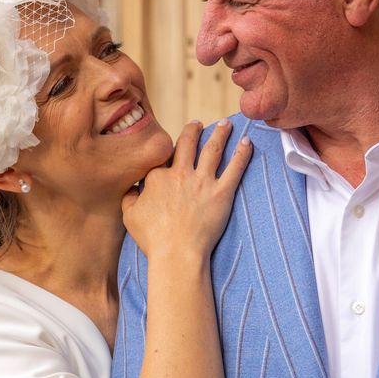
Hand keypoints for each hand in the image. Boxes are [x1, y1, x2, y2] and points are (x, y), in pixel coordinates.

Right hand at [122, 118, 252, 261]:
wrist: (177, 253)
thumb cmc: (153, 238)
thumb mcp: (130, 216)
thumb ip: (130, 197)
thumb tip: (133, 188)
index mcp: (158, 176)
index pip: (163, 156)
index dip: (168, 150)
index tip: (173, 146)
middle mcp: (181, 173)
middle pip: (188, 142)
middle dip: (194, 129)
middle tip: (199, 124)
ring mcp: (203, 182)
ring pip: (213, 149)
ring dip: (221, 133)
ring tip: (227, 124)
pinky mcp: (222, 193)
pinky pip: (235, 168)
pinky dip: (243, 154)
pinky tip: (248, 143)